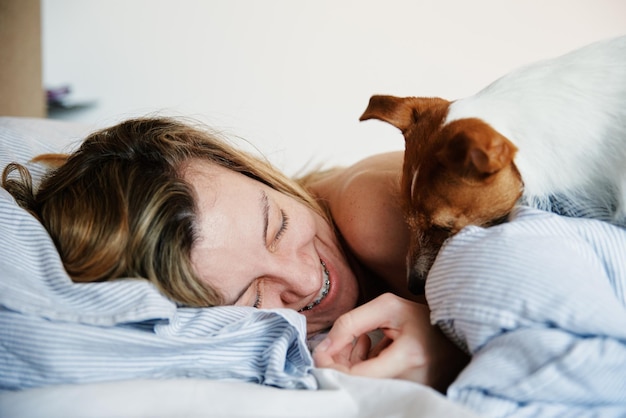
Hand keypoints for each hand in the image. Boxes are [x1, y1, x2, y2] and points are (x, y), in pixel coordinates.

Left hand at [312, 293, 467, 392]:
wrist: (458, 332)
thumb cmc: (422, 318)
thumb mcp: (387, 307)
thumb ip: (352, 323)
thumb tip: (325, 346)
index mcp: (408, 357)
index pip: (356, 375)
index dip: (331, 364)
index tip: (322, 350)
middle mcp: (412, 382)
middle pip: (358, 383)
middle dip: (340, 362)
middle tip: (341, 340)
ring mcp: (412, 392)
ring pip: (365, 386)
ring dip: (353, 364)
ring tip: (364, 340)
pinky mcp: (410, 396)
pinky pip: (376, 387)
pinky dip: (366, 370)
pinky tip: (372, 350)